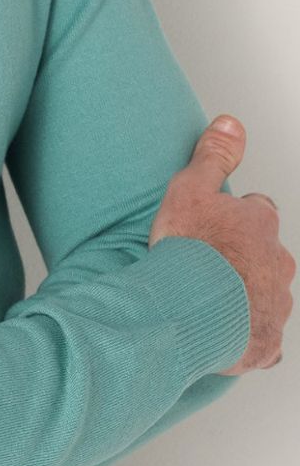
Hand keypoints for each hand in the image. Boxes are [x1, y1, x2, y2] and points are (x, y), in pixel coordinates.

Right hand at [148, 114, 294, 376]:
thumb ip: (213, 156)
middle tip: (208, 262)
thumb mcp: (191, 188)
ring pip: (265, 294)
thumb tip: (231, 122)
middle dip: (244, 257)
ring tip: (208, 298)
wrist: (188, 307)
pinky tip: (222, 334)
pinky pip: (262, 339)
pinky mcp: (267, 343)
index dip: (237, 214)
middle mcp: (277, 263)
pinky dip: (246, 335)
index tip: (216, 222)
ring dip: (244, 294)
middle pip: (266, 254)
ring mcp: (275, 304)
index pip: (258, 210)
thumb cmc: (188, 247)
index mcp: (260, 224)